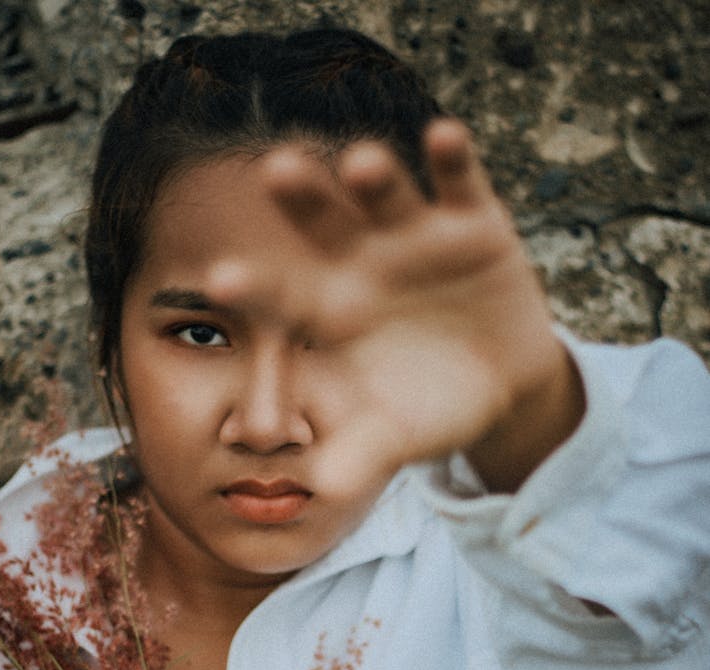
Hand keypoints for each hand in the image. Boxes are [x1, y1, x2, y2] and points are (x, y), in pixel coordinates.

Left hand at [208, 119, 582, 491]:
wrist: (497, 385)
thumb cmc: (424, 407)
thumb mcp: (392, 435)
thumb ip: (356, 456)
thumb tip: (318, 490)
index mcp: (329, 310)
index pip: (283, 294)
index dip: (254, 287)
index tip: (216, 280)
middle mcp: (362, 262)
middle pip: (323, 224)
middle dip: (303, 200)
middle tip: (274, 172)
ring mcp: (416, 236)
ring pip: (386, 196)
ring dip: (374, 177)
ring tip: (359, 163)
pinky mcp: (474, 222)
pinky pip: (460, 184)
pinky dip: (453, 160)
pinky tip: (442, 136)